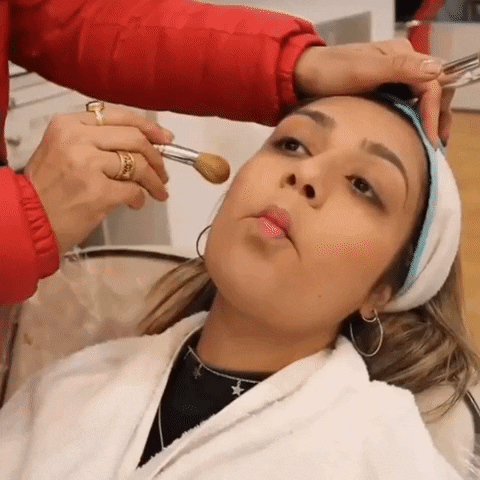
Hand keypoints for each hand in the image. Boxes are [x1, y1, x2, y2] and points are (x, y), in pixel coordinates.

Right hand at [24, 106, 173, 253]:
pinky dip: (140, 198)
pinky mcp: (98, 192)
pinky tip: (136, 203)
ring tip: (158, 191)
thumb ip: (96, 140)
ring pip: (138, 164)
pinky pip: (133, 190)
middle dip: (156, 156)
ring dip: (155, 181)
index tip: (165, 138)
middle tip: (162, 172)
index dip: (148, 127)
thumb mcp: (63, 149)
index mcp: (69, 124)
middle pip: (135, 138)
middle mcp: (78, 139)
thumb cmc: (48, 188)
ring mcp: (88, 165)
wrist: (29, 220)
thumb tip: (141, 143)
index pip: (119, 116)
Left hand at [294, 39, 454, 146]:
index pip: (431, 84)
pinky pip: (404, 104)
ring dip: (426, 119)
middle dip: (437, 116)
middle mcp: (400, 65)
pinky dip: (411, 120)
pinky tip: (409, 136)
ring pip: (419, 99)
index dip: (434, 111)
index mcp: (402, 55)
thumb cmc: (328, 72)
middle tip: (435, 144)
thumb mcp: (362, 70)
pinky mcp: (379, 91)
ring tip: (426, 144)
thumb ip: (398, 69)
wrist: (300, 76)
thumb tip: (436, 71)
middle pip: (431, 90)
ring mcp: (390, 78)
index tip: (430, 138)